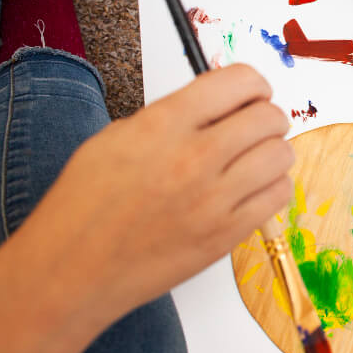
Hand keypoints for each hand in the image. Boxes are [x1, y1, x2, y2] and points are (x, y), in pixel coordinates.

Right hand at [0, 65, 293, 352]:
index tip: (252, 92)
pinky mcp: (226, 235)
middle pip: (268, 117)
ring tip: (251, 159)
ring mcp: (213, 200)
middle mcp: (193, 158)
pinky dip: (271, 186)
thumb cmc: (85, 205)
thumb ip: (174, 114)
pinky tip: (250, 189)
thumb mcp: (116, 137)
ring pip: (281, 154)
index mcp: (162, 126)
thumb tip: (221, 101)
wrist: (71, 271)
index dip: (253, 84)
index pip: (239, 81)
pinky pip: (278, 195)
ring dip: (271, 151)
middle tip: (254, 126)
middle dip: (266, 116)